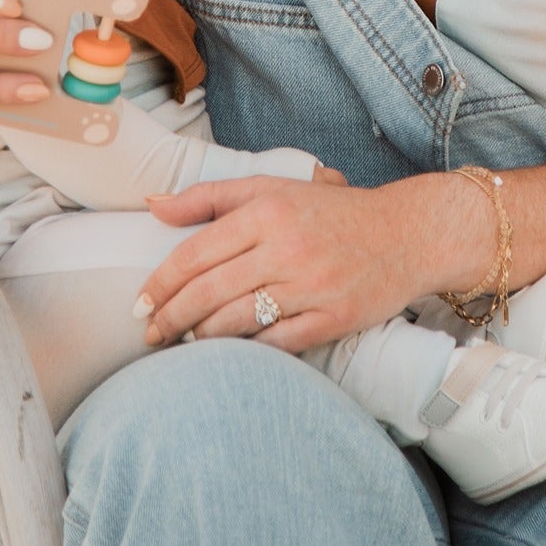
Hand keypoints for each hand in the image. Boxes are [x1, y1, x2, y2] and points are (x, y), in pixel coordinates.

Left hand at [137, 169, 426, 354]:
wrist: (406, 234)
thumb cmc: (332, 211)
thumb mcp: (273, 189)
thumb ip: (210, 196)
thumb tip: (153, 205)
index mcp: (267, 212)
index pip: (195, 254)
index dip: (160, 284)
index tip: (140, 304)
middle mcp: (286, 249)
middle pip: (209, 292)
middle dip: (171, 318)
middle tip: (150, 334)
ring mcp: (311, 286)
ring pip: (236, 322)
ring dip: (200, 338)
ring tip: (181, 345)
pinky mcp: (333, 318)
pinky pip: (276, 343)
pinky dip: (246, 351)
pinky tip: (227, 356)